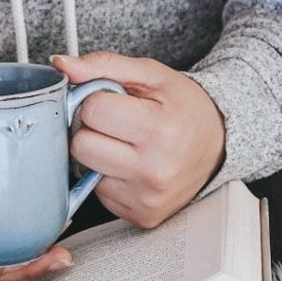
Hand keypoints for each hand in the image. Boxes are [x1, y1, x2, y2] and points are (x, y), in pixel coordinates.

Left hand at [51, 52, 225, 228]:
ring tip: (125, 144)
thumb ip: (103, 66)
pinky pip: (99, 194)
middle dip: (91, 129)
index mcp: (160, 130)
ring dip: (98, 155)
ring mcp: (148, 198)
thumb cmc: (184, 107)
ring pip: (85, 172)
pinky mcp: (142, 216)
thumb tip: (62, 64)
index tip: (115, 101)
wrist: (219, 143)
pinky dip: (109, 177)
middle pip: (81, 146)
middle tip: (116, 123)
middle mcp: (155, 170)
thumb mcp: (151, 75)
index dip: (97, 100)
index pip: (92, 111)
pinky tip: (131, 166)